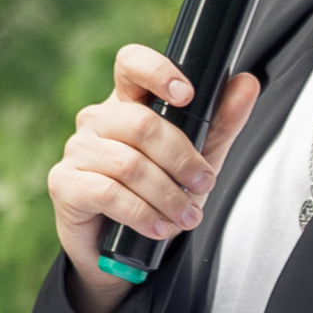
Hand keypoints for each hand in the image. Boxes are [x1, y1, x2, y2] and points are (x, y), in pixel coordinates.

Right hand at [49, 52, 259, 312]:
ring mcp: (77, 150)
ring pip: (129, 164)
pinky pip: (109, 193)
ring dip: (167, 195)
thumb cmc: (159, 193)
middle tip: (203, 185)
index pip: (131, 64)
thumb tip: (248, 83)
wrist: (123, 248)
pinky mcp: (64, 183)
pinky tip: (159, 227)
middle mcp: (98, 119)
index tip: (188, 96)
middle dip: (182, 159)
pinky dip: (142, 213)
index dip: (157, 72)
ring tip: (186, 217)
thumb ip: (222, 122)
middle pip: (142, 123)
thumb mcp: (199, 158)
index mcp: (127, 102)